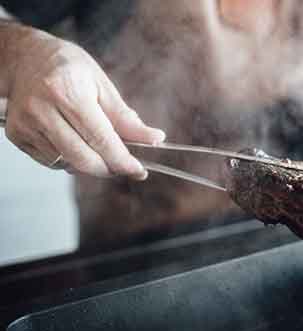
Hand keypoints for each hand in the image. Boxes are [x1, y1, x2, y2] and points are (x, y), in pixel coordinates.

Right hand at [3, 27, 164, 178]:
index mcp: (66, 91)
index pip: (100, 139)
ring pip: (68, 163)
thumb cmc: (67, 68)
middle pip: (82, 158)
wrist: (25, 57)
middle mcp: (41, 109)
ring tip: (98, 146)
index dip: (122, 160)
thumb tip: (154, 139)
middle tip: (124, 166)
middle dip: (109, 169)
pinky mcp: (17, 136)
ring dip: (91, 164)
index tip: (139, 171)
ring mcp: (26, 125)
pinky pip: (52, 162)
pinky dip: (71, 160)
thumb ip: (125, 117)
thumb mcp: (101, 84)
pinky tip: (75, 142)